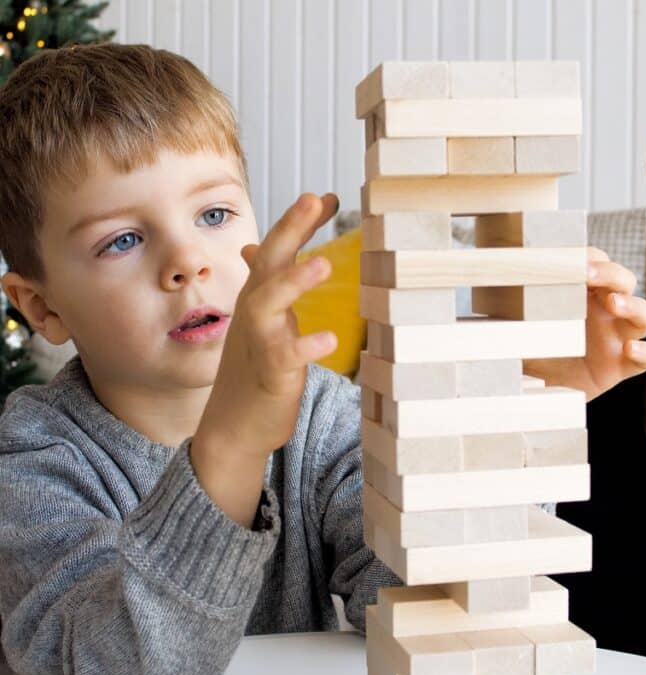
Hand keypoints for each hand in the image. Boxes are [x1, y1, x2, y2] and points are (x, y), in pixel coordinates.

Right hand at [192, 193, 338, 524]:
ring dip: (294, 281)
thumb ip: (268, 282)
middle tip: (314, 198)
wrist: (233, 426)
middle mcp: (256, 312)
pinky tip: (330, 340)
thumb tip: (256, 248)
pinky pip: (286, 356)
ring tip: (324, 262)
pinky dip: (305, 345)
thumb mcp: (261, 318)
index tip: (331, 195)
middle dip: (290, 228)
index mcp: (260, 295)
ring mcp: (261, 341)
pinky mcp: (271, 374)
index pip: (277, 248)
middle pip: (269, 261)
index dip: (299, 220)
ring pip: (270, 304)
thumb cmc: (254, 366)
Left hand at [524, 247, 645, 400]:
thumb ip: (514, 304)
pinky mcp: (623, 366)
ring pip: (645, 314)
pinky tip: (629, 349)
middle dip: (611, 274)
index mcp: (585, 292)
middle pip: (625, 282)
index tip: (576, 258)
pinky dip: (645, 351)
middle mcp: (606, 311)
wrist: (534, 388)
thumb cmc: (529, 348)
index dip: (593, 258)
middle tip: (589, 275)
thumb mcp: (519, 323)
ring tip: (613, 304)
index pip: (599, 264)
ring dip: (633, 305)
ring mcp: (619, 336)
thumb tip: (492, 278)